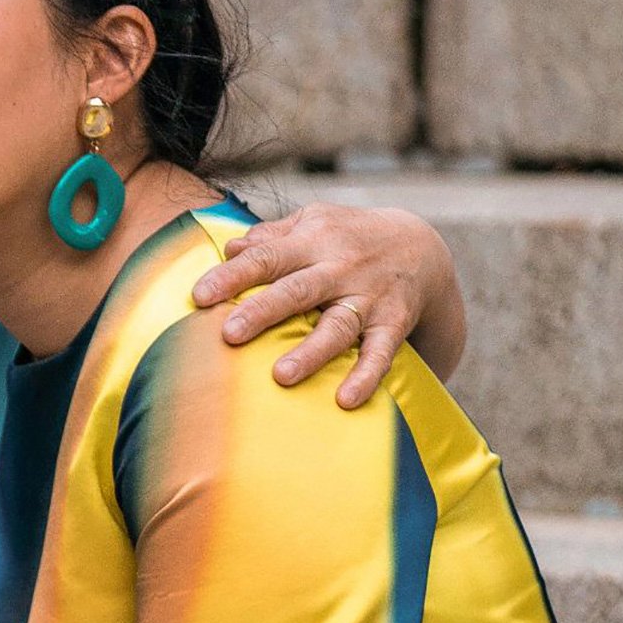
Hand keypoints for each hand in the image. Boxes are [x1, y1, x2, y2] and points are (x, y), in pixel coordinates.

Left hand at [190, 203, 453, 408]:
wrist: (423, 246)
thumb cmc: (348, 236)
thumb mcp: (313, 222)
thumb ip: (272, 236)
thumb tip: (229, 248)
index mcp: (313, 240)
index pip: (266, 257)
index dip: (232, 276)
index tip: (199, 296)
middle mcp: (340, 267)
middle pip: (297, 290)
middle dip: (263, 312)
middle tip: (229, 334)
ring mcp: (369, 296)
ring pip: (338, 326)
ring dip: (311, 351)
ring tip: (282, 376)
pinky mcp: (394, 322)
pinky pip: (381, 352)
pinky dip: (367, 376)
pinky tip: (346, 400)